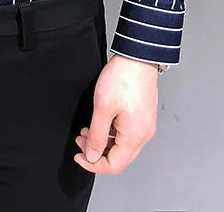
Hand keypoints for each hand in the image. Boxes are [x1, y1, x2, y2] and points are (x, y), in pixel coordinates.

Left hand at [73, 53, 157, 173]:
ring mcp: (144, 126)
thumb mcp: (102, 108)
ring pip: (121, 146)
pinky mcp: (142, 117)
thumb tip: (92, 155)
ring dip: (102, 141)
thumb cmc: (123, 79)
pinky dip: (110, 133)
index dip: (93, 165)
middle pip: (119, 158)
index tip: (79, 156)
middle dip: (96, 152)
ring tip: (86, 130)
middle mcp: (143, 135)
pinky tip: (99, 123)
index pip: (114, 165)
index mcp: (135, 136)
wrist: (137, 59)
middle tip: (80, 141)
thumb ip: (96, 135)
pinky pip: (125, 134)